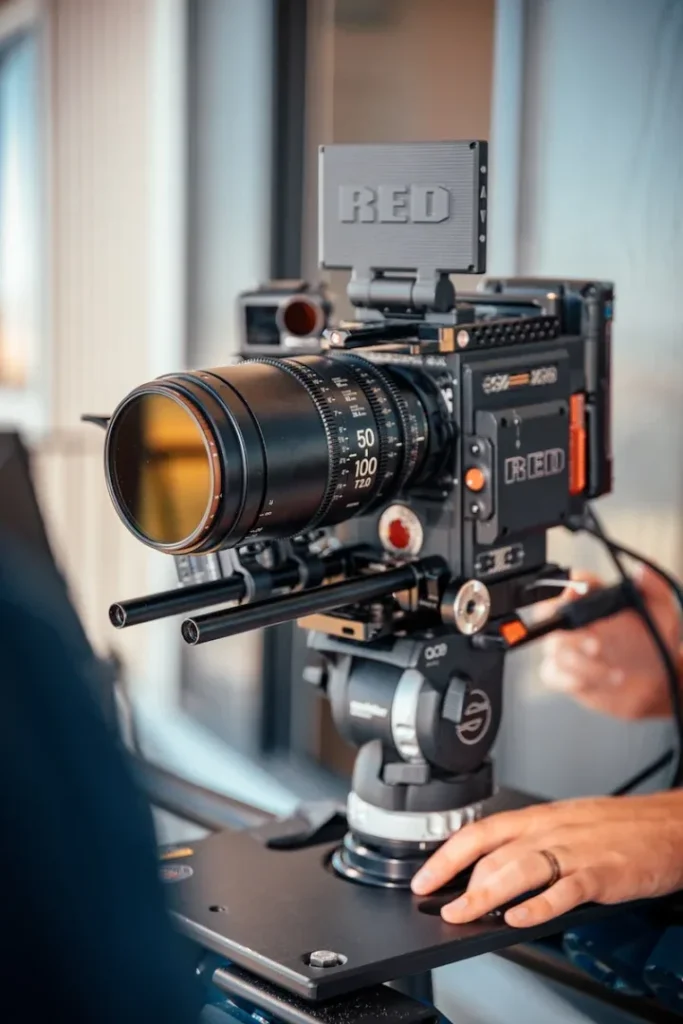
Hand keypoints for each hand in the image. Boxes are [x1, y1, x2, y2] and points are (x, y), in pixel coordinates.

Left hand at [411, 792, 682, 927]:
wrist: (669, 824)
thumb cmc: (619, 827)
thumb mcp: (564, 825)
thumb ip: (530, 844)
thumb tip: (489, 871)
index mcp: (538, 818)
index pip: (479, 832)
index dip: (446, 855)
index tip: (423, 877)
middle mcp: (550, 830)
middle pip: (493, 853)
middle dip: (458, 881)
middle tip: (437, 907)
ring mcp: (575, 851)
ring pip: (519, 869)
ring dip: (485, 894)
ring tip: (463, 915)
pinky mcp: (601, 873)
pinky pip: (563, 889)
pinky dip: (538, 905)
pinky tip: (518, 918)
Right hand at [539, 567, 680, 718]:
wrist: (655, 683)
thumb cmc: (654, 644)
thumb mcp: (663, 614)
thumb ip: (655, 588)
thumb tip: (641, 570)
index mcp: (595, 599)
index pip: (572, 583)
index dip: (570, 585)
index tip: (578, 592)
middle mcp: (576, 621)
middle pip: (548, 613)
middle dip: (568, 630)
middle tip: (597, 645)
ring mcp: (567, 647)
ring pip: (556, 648)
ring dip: (586, 664)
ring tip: (617, 674)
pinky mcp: (564, 673)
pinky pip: (552, 674)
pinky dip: (572, 679)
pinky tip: (596, 681)